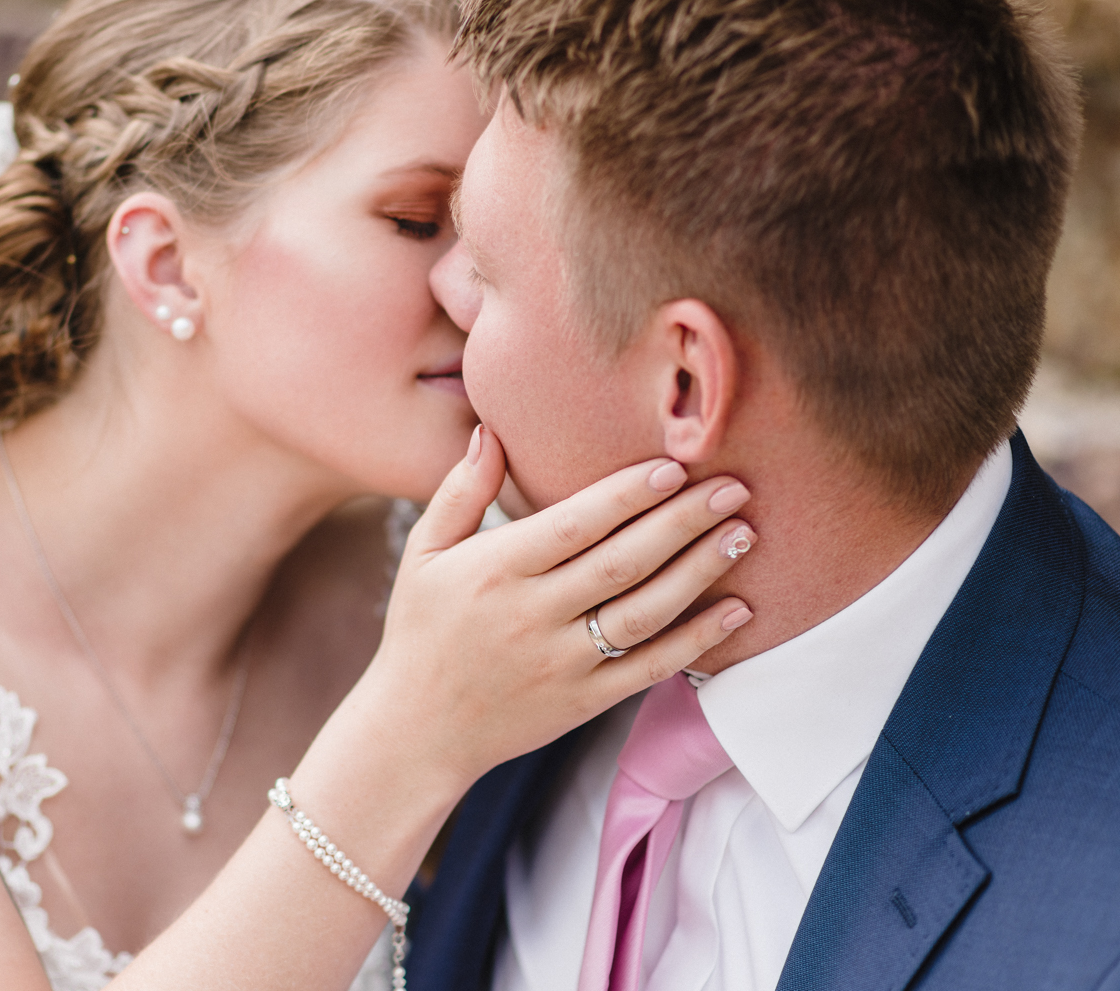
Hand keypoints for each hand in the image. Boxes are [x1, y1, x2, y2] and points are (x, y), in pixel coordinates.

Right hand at [356, 424, 754, 798]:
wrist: (418, 730)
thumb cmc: (422, 631)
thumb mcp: (423, 554)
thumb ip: (459, 492)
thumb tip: (491, 431)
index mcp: (495, 571)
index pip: (572, 526)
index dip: (626, 495)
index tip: (673, 466)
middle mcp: (531, 615)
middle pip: (621, 562)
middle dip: (682, 522)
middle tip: (733, 486)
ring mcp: (561, 662)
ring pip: (644, 612)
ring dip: (699, 572)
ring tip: (743, 534)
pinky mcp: (584, 702)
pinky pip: (649, 669)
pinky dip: (697, 641)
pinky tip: (737, 610)